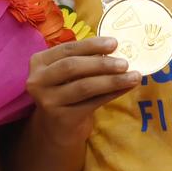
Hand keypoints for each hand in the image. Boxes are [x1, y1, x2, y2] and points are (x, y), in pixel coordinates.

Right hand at [25, 36, 140, 146]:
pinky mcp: (61, 117)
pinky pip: (92, 103)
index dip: (91, 45)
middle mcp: (38, 80)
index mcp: (39, 62)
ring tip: (133, 76)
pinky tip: (126, 88)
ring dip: (112, 80)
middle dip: (102, 63)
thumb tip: (116, 49)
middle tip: (125, 62)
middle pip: (72, 67)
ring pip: (84, 86)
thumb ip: (85, 60)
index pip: (67, 49)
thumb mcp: (67, 73)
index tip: (114, 43)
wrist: (56, 128)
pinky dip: (112, 94)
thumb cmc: (66, 91)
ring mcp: (48, 100)